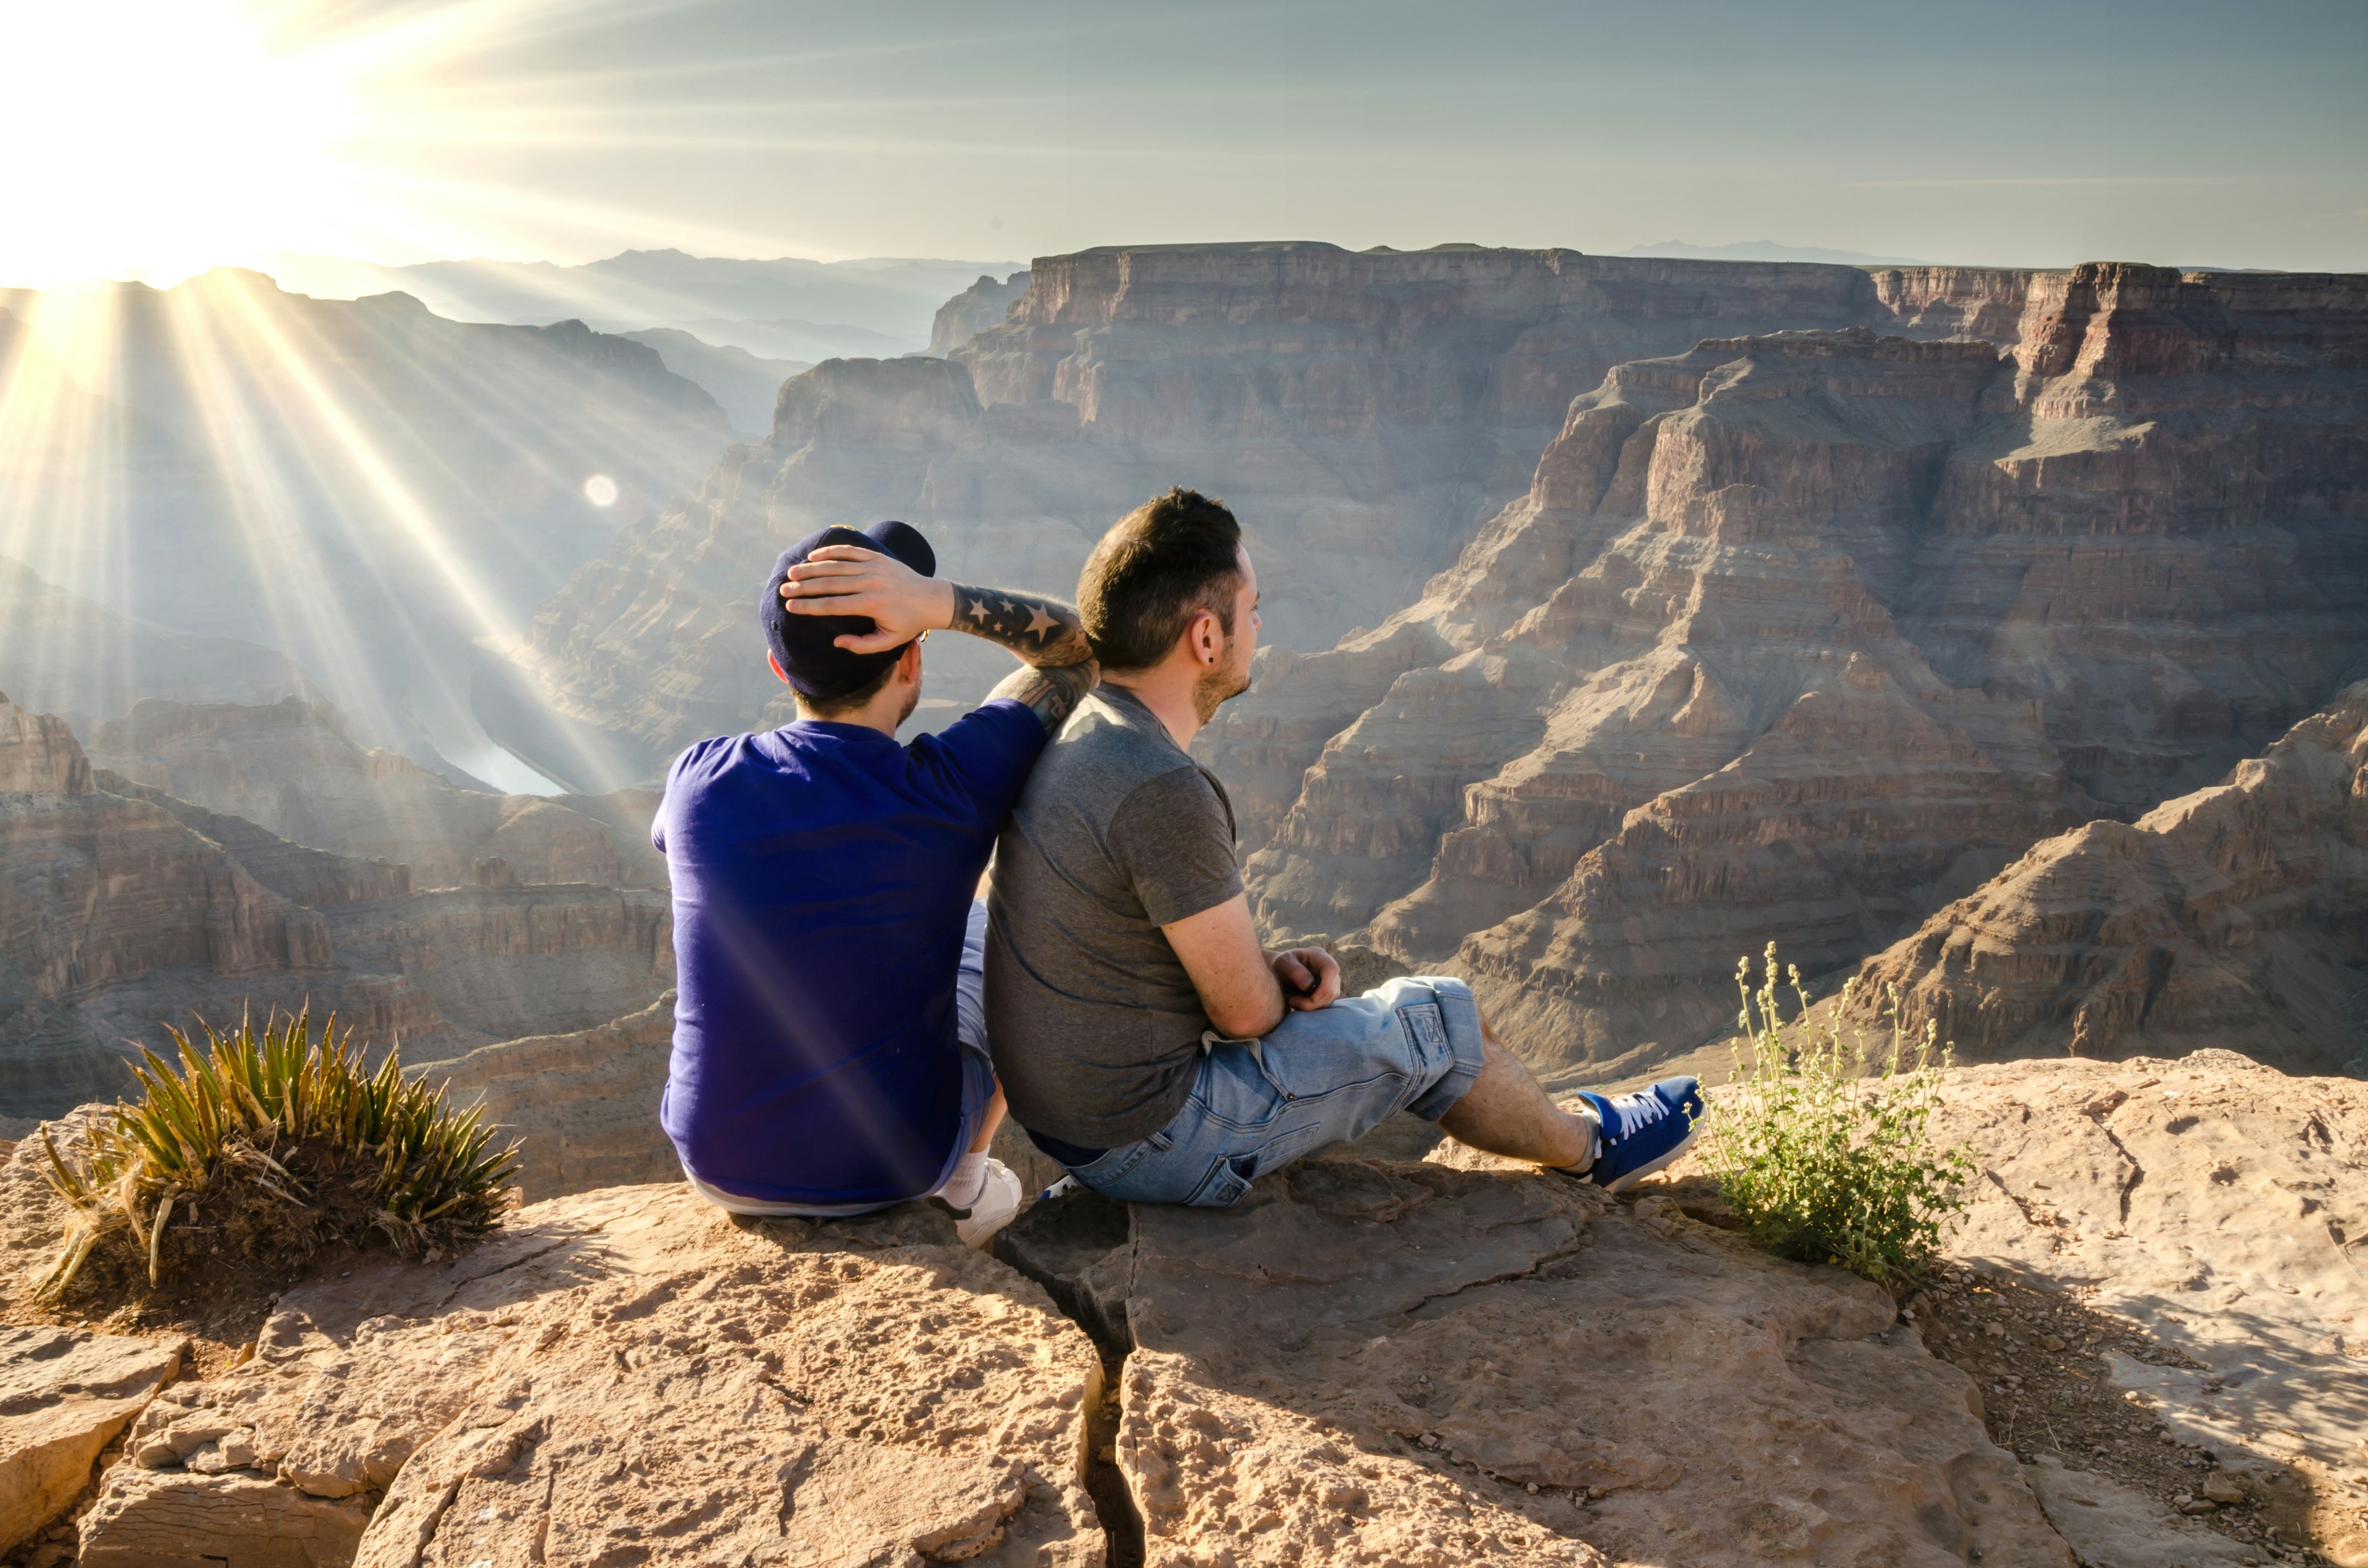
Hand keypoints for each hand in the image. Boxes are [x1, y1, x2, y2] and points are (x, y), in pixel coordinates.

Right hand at [780, 545, 955, 652]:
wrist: (931, 599)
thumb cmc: (908, 624)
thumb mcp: (888, 642)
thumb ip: (861, 644)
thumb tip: (836, 641)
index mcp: (870, 605)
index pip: (832, 605)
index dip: (809, 606)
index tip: (791, 606)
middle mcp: (870, 583)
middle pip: (829, 584)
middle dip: (804, 587)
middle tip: (784, 589)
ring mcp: (874, 567)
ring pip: (837, 566)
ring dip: (812, 568)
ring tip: (793, 572)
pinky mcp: (878, 557)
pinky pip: (851, 551)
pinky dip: (831, 551)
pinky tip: (814, 556)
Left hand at [1271, 947, 1340, 1011]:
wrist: (1277, 973)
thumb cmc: (1280, 965)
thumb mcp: (1283, 963)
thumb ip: (1295, 971)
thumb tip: (1309, 985)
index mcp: (1318, 955)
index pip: (1332, 969)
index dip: (1326, 986)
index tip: (1313, 999)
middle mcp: (1327, 969)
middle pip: (1332, 989)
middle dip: (1313, 1001)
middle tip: (1292, 1001)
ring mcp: (1329, 982)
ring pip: (1328, 1000)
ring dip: (1309, 1006)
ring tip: (1291, 1000)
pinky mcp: (1325, 994)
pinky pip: (1322, 1006)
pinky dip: (1308, 1008)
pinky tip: (1296, 1002)